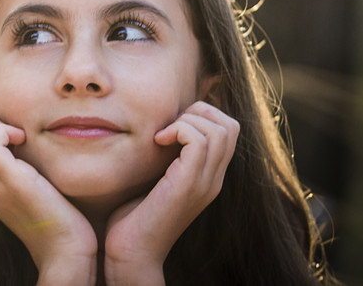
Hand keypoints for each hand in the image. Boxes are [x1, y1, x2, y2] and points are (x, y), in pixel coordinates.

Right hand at [0, 110, 97, 284]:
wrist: (65, 247)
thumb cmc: (53, 214)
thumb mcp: (25, 184)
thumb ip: (14, 165)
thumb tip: (18, 136)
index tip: (5, 131)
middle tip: (9, 129)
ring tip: (16, 135)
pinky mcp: (11, 183)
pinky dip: (4, 132)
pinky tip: (24, 140)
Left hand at [104, 102, 238, 284]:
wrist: (131, 251)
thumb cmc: (133, 214)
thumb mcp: (156, 176)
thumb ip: (166, 153)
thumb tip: (160, 123)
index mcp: (209, 176)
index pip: (228, 129)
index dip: (202, 114)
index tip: (172, 124)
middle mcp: (213, 179)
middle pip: (230, 125)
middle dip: (198, 111)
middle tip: (169, 126)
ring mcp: (204, 183)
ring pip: (218, 129)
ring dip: (186, 120)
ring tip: (163, 135)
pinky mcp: (188, 185)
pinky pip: (199, 141)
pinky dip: (178, 130)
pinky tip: (157, 142)